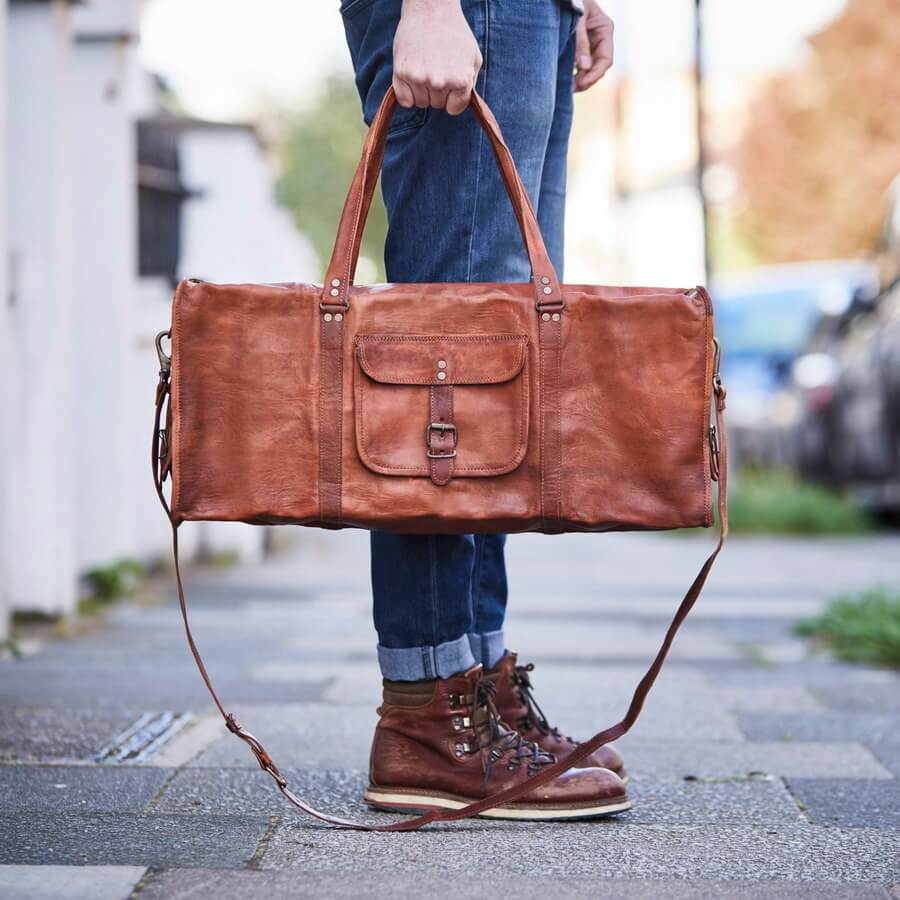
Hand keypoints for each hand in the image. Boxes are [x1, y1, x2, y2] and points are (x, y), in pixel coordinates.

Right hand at [393, 0, 482, 115]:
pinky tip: (412, 77)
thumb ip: (470, 84)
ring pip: (421, 103)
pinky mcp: (401, 73)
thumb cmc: (454, 32)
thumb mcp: (473, 58)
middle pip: (437, 105)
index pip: (454, 109)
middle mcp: (440, 82)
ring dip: (423, 91)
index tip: (450, 82)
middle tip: (437, 68)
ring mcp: (419, 78)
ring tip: (425, 68)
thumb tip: (461, 103)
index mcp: (461, 80)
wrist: (431, 8)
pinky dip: (407, 94)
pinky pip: (405, 101)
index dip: (452, 97)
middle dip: (438, 91)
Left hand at [574, 1, 613, 91]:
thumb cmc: (571, 0)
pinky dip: (574, 73)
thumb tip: (584, 67)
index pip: (605, 59)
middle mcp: (600, 38)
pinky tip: (566, 79)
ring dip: (580, 79)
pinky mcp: (578, 46)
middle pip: (598, 66)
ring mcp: (590, 42)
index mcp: (604, 29)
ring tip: (568, 87)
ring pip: (589, 68)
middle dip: (587, 79)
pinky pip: (579, 64)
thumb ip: (581, 42)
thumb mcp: (576, 19)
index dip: (595, 74)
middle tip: (572, 89)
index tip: (582, 84)